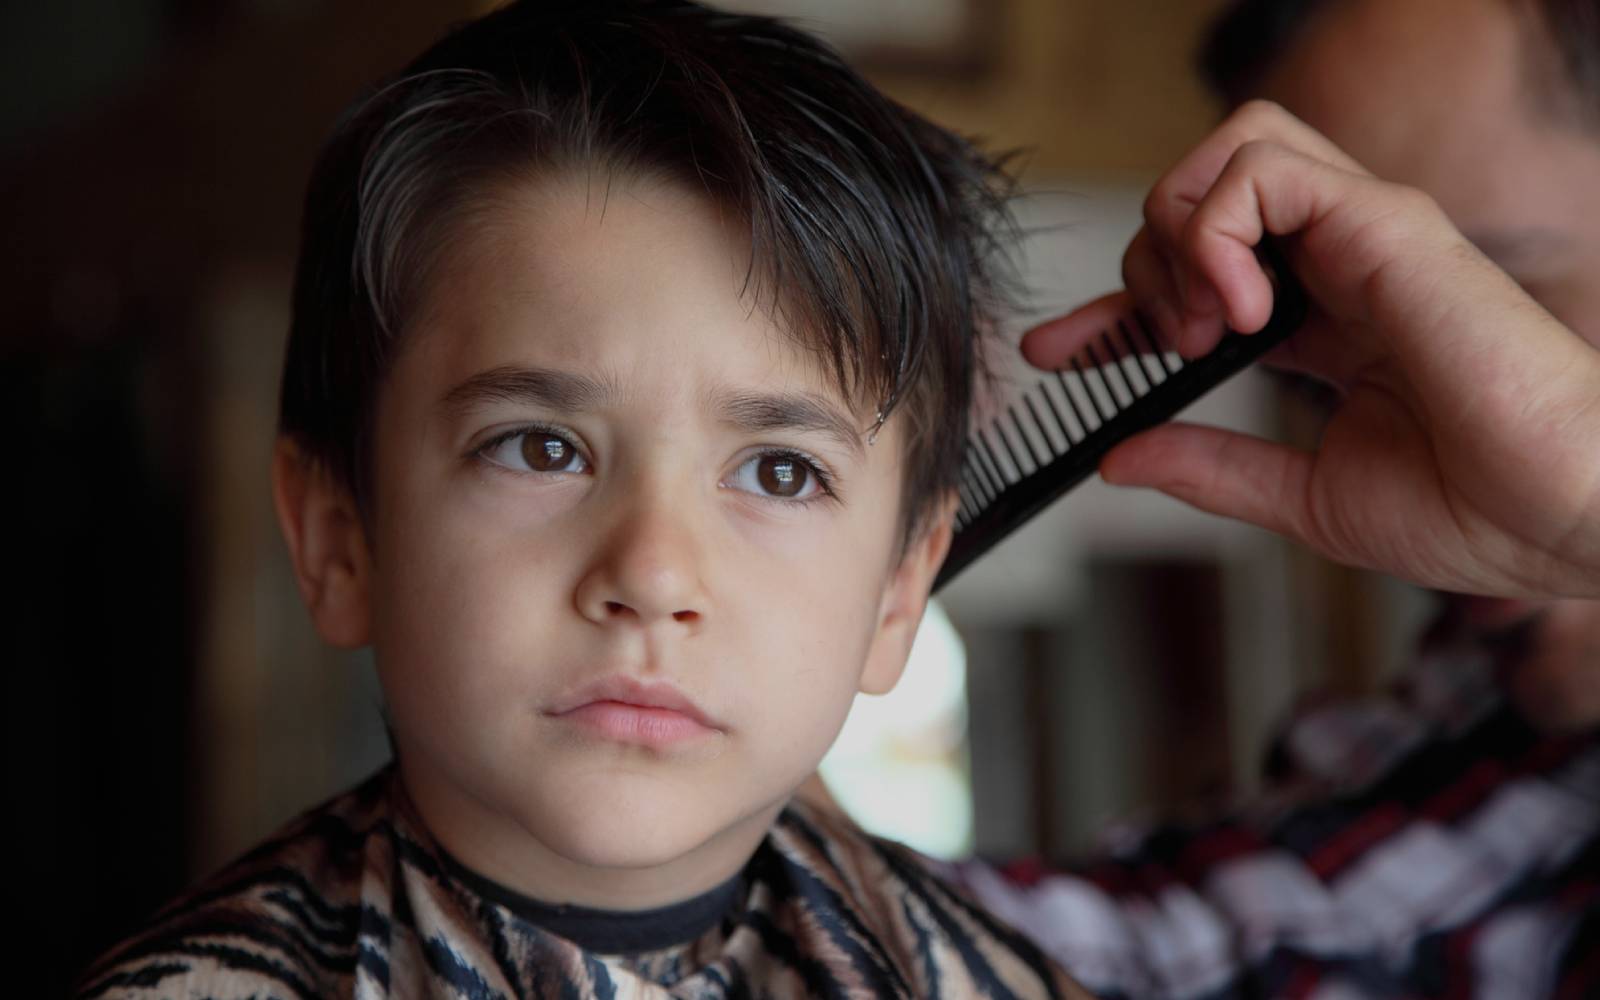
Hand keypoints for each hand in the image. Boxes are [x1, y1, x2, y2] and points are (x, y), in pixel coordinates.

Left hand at [1021, 101, 1599, 598]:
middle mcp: (1339, 264)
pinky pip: (1262, 164)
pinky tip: (1236, 309)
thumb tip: (1120, 457)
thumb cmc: (1470, 510)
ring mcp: (1364, 233)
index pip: (1196, 278)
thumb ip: (1211, 467)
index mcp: (1324, 321)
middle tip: (1163, 347)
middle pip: (1201, 193)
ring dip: (1180, 231)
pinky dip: (1216, 226)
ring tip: (1201, 326)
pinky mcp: (1386, 221)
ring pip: (1231, 148)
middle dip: (1142, 264)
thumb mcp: (1303, 496)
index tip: (1059, 350)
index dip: (1114, 307)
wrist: (1560, 518)